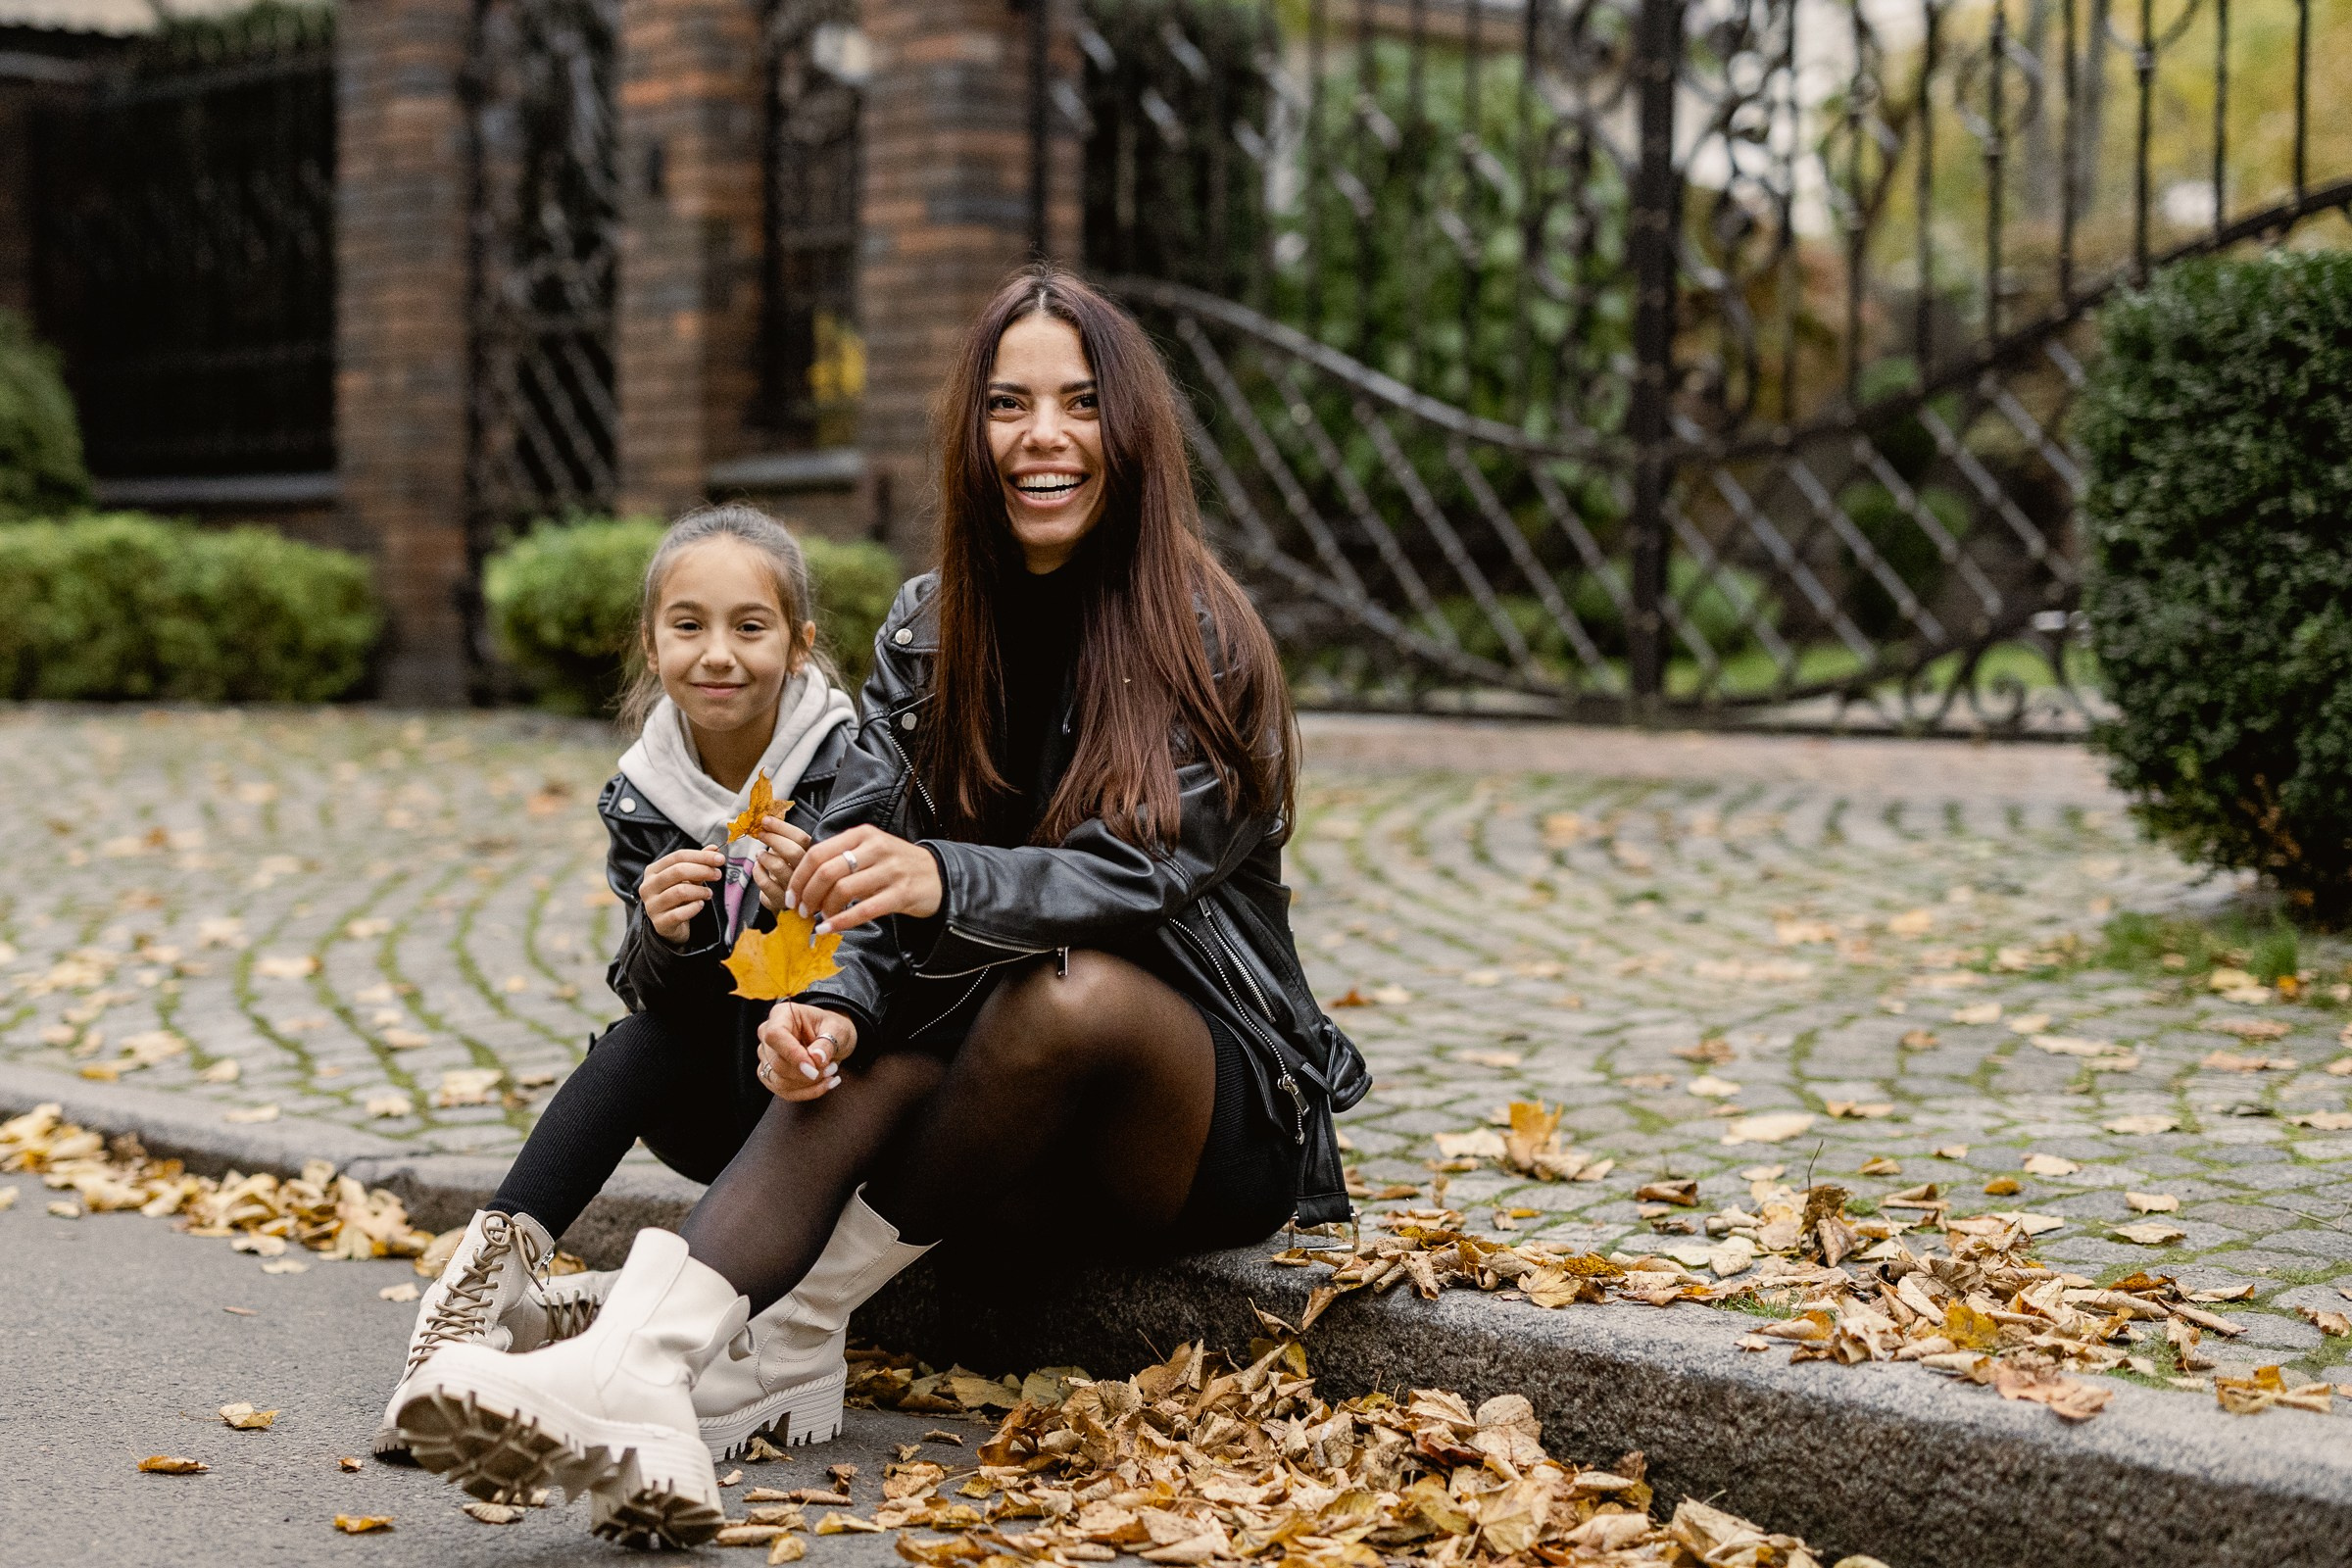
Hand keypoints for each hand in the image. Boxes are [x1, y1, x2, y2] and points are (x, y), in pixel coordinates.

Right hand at [639, 847, 724, 943]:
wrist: (668, 926)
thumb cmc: (677, 897)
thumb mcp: (687, 878)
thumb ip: (698, 863)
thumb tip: (714, 848)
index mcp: (653, 871)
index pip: (678, 856)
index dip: (701, 856)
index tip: (720, 858)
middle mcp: (648, 886)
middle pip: (678, 871)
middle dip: (702, 870)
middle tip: (717, 875)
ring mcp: (652, 906)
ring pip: (680, 891)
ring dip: (700, 891)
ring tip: (708, 893)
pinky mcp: (659, 923)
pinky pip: (679, 914)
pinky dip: (694, 908)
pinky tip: (700, 905)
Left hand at [749, 815, 812, 912]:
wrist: (793, 905)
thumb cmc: (791, 873)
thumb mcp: (792, 855)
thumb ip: (784, 839)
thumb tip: (766, 821)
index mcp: (813, 858)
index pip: (801, 838)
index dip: (781, 827)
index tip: (765, 820)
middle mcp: (808, 874)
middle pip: (793, 852)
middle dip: (773, 838)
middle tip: (760, 833)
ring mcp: (796, 890)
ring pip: (778, 867)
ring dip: (764, 856)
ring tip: (759, 853)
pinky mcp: (782, 903)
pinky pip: (765, 883)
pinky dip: (757, 872)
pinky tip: (757, 867)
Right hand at [757, 1003, 856, 1100]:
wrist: (833, 1037)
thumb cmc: (833, 1028)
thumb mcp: (838, 1030)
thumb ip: (827, 1043)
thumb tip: (817, 1058)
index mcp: (782, 1015)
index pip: (775, 1035)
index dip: (793, 1054)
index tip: (814, 1067)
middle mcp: (767, 1034)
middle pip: (777, 1063)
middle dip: (807, 1073)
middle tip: (832, 1068)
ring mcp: (766, 1056)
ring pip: (779, 1081)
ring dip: (808, 1084)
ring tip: (830, 1073)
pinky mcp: (769, 1074)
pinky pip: (783, 1092)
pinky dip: (806, 1093)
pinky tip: (824, 1084)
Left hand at [784, 825, 942, 936]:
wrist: (938, 875)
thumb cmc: (894, 865)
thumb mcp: (869, 850)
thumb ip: (839, 857)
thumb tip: (801, 879)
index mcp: (862, 834)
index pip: (818, 853)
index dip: (799, 877)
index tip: (791, 896)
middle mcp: (876, 848)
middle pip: (827, 871)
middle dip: (807, 895)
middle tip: (802, 911)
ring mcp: (891, 870)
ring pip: (843, 890)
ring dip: (823, 909)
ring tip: (819, 919)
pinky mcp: (902, 893)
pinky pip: (864, 910)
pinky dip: (841, 922)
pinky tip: (829, 929)